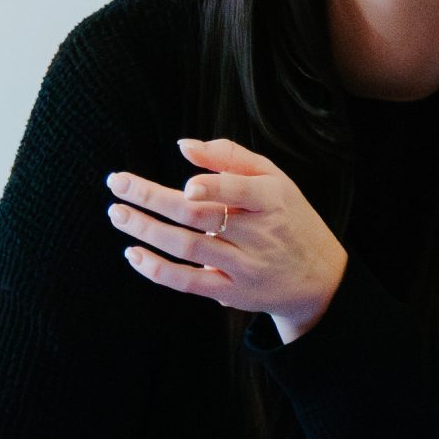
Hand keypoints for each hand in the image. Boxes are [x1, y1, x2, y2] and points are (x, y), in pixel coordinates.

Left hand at [106, 138, 349, 342]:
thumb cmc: (289, 217)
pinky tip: (134, 254)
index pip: (241, 191)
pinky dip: (158, 270)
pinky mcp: (231, 292)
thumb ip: (230, 157)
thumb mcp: (275, 179)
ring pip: (189, 248)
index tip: (186, 185)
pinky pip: (188, 282)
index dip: (214, 188)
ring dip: (147, 230)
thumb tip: (183, 145)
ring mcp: (244, 266)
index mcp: (272, 199)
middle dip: (153, 199)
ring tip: (118, 214)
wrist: (320, 279)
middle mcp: (259, 233)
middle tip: (118, 183)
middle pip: (201, 216)